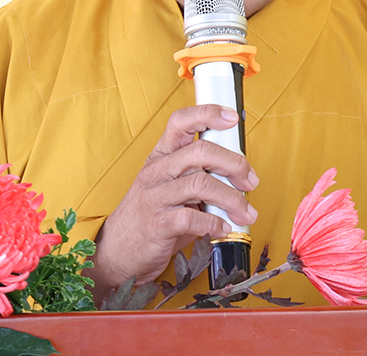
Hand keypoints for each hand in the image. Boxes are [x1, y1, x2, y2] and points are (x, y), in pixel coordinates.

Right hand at [85, 104, 258, 301]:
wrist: (117, 252)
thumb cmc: (150, 218)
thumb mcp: (171, 189)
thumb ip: (198, 178)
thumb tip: (238, 177)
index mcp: (160, 156)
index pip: (181, 122)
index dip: (208, 114)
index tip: (232, 118)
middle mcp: (157, 172)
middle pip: (201, 151)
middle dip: (234, 164)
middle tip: (250, 181)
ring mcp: (154, 197)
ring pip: (201, 184)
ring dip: (232, 199)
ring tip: (244, 212)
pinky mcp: (157, 225)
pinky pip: (193, 218)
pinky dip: (215, 224)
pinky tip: (223, 228)